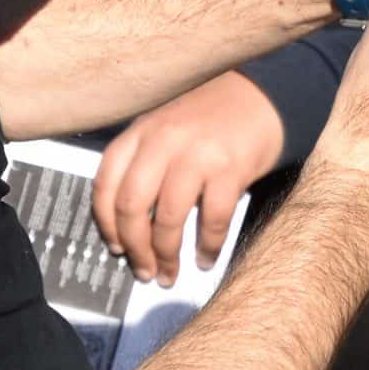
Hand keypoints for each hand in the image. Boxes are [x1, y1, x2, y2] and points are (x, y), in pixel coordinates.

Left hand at [92, 71, 284, 284]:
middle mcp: (163, 140)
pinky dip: (207, 246)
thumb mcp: (166, 127)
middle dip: (135, 248)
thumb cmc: (211, 119)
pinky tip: (205, 259)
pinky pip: (212, 219)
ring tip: (169, 274)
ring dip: (166, 255)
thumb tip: (129, 226)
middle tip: (143, 271)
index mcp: (141, 131)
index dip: (106, 224)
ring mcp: (197, 153)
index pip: (105, 183)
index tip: (116, 248)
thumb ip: (144, 162)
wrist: (263, 95)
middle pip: (132, 206)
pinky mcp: (230, 167)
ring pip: (168, 218)